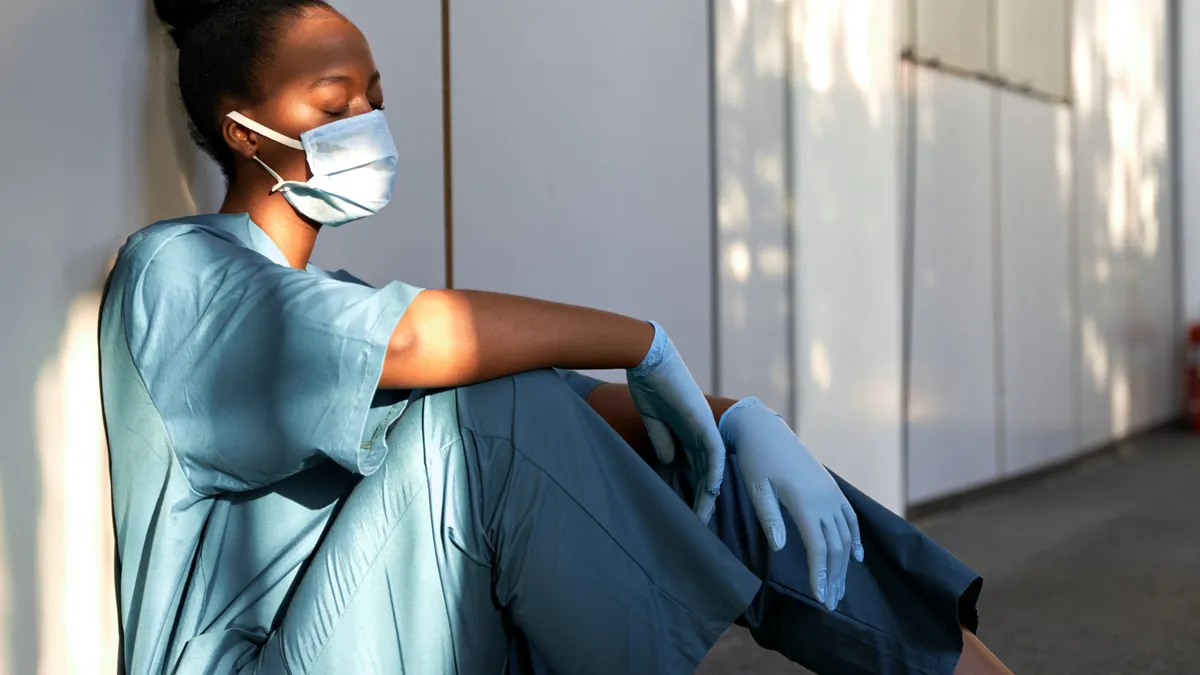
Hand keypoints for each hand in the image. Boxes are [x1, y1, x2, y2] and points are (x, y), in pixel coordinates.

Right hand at [626, 321, 724, 522]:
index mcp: (687, 428)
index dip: (692, 487)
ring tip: (703, 515)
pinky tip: (711, 489)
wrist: (648, 358)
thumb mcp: (653, 418)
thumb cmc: (648, 383)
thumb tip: (669, 461)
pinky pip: (713, 451)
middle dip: (702, 497)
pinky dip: (713, 470)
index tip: (686, 509)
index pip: (694, 464)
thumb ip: (662, 438)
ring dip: (709, 491)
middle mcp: (699, 429)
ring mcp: (703, 425)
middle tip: (698, 522)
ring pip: (712, 465)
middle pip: (705, 470)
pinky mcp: (703, 420)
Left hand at [719, 397, 862, 611]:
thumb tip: (782, 549)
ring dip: (844, 564)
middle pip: (837, 546)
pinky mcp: (831, 488)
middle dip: (834, 577)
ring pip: (846, 535)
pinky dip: (856, 539)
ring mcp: (831, 493)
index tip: (820, 599)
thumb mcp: (756, 488)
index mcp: (804, 501)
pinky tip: (857, 557)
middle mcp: (824, 499)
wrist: (765, 430)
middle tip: (830, 604)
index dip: (821, 574)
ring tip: (839, 588)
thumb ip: (770, 518)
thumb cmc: (755, 460)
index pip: (819, 547)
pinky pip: (851, 518)